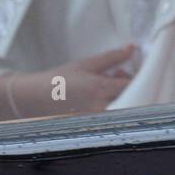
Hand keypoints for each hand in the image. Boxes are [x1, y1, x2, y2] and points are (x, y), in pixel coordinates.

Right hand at [0, 45, 135, 119]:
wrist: (38, 98)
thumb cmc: (61, 79)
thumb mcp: (87, 64)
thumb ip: (112, 57)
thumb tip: (132, 48)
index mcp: (99, 89)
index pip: (130, 85)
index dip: (136, 78)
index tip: (127, 72)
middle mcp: (101, 108)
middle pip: (131, 100)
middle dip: (130, 88)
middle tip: (118, 78)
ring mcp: (98, 120)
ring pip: (123, 110)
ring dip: (123, 98)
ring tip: (107, 88)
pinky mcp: (94, 127)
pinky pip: (113, 117)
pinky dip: (114, 107)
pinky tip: (102, 99)